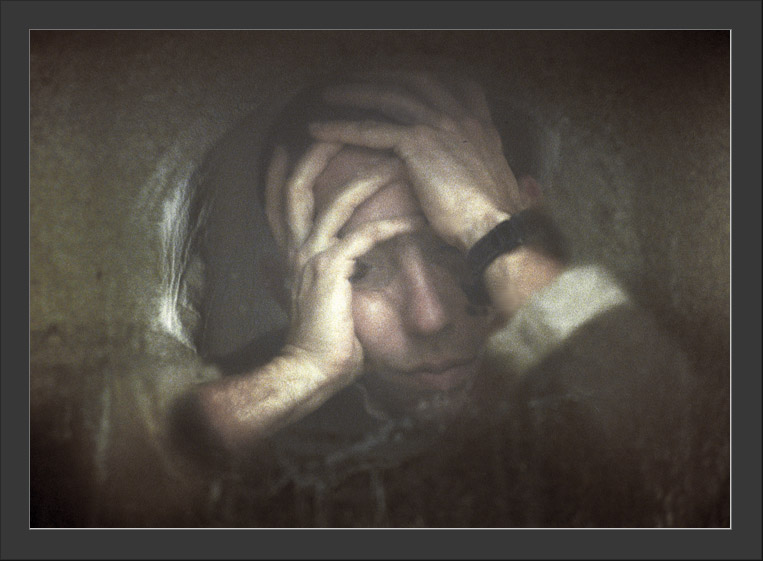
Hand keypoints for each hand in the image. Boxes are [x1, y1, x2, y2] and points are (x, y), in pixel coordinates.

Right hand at [264, 142, 418, 380]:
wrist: (310, 371)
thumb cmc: (317, 342)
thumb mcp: (300, 303)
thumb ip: (286, 280)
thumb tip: (272, 269)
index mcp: (289, 256)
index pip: (277, 205)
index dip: (277, 173)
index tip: (289, 147)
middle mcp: (295, 251)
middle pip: (296, 188)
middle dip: (315, 155)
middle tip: (338, 131)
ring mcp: (312, 258)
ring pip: (334, 201)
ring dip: (365, 178)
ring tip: (392, 161)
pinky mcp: (334, 270)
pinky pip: (366, 234)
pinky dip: (392, 222)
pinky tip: (415, 217)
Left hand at [308, 72, 525, 251]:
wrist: (494, 229)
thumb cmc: (492, 220)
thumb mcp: (497, 185)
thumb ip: (481, 168)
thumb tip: (479, 175)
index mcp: (480, 127)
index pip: (453, 85)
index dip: (424, 79)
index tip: (402, 77)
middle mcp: (461, 118)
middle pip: (416, 82)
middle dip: (384, 76)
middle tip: (358, 77)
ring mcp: (441, 127)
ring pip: (390, 97)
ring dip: (356, 93)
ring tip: (329, 94)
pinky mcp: (419, 143)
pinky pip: (371, 129)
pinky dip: (342, 127)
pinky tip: (319, 129)